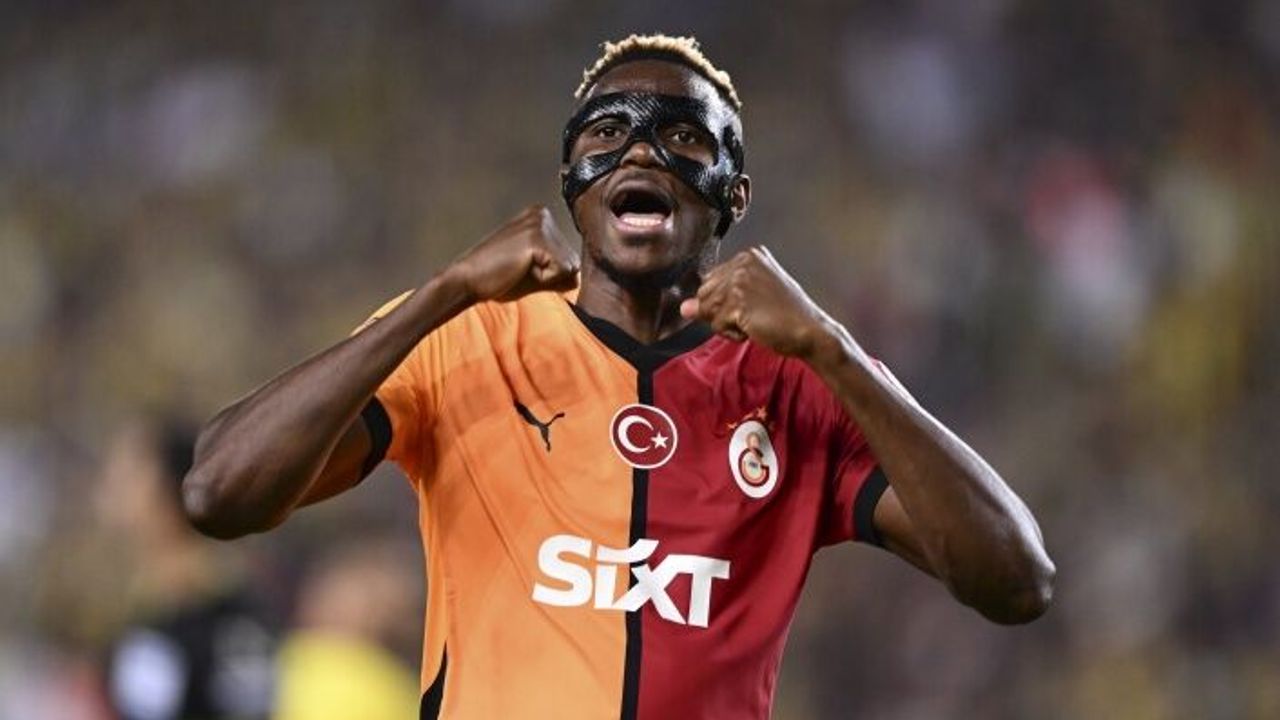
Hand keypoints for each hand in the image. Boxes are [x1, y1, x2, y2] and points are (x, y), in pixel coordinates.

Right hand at [447, 206, 579, 302]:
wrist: (467, 280)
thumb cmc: (498, 279)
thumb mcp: (536, 271)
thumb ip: (559, 271)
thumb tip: (581, 279)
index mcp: (541, 217)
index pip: (568, 257)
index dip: (549, 275)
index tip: (520, 268)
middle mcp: (542, 214)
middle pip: (573, 261)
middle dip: (550, 277)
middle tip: (518, 270)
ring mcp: (540, 223)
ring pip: (570, 267)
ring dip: (547, 279)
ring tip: (518, 269)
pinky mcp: (537, 237)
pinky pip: (561, 271)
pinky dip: (544, 280)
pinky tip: (520, 269)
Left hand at [680, 247, 836, 358]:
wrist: (810, 331)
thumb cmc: (785, 316)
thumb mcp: (751, 299)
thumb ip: (718, 299)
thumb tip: (684, 308)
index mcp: (749, 256)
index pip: (711, 281)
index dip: (724, 302)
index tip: (752, 307)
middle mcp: (743, 262)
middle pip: (705, 294)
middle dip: (722, 312)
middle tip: (753, 316)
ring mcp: (740, 280)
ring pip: (708, 310)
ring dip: (727, 324)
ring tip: (754, 322)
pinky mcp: (738, 301)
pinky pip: (716, 324)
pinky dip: (732, 333)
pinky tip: (754, 329)